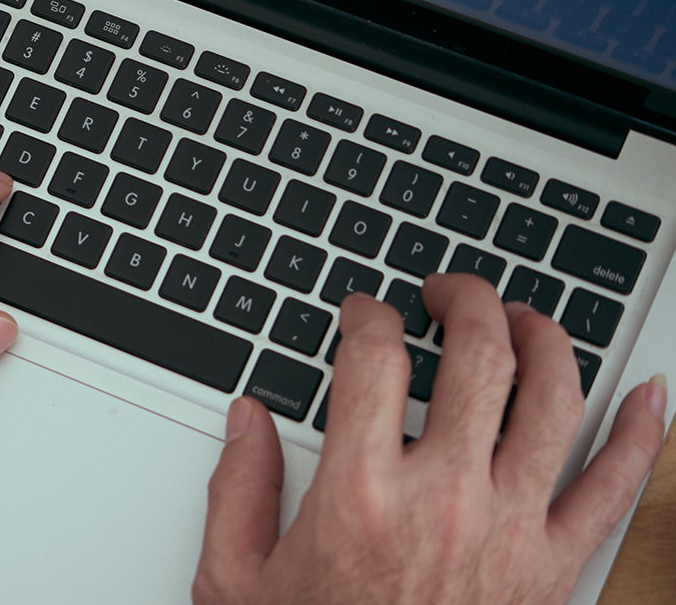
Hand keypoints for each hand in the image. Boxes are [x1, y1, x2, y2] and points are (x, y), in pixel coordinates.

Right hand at [194, 274, 669, 604]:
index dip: (368, 315)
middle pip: (477, 356)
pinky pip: (613, 489)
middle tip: (449, 294)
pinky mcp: (554, 569)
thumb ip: (238, 488)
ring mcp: (509, 529)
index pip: (375, 359)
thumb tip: (248, 419)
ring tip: (526, 321)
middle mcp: (444, 499)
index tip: (364, 312)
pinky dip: (639, 435)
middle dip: (464, 302)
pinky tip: (646, 397)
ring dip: (545, 341)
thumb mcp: (236, 579)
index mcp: (358, 493)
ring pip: (552, 400)